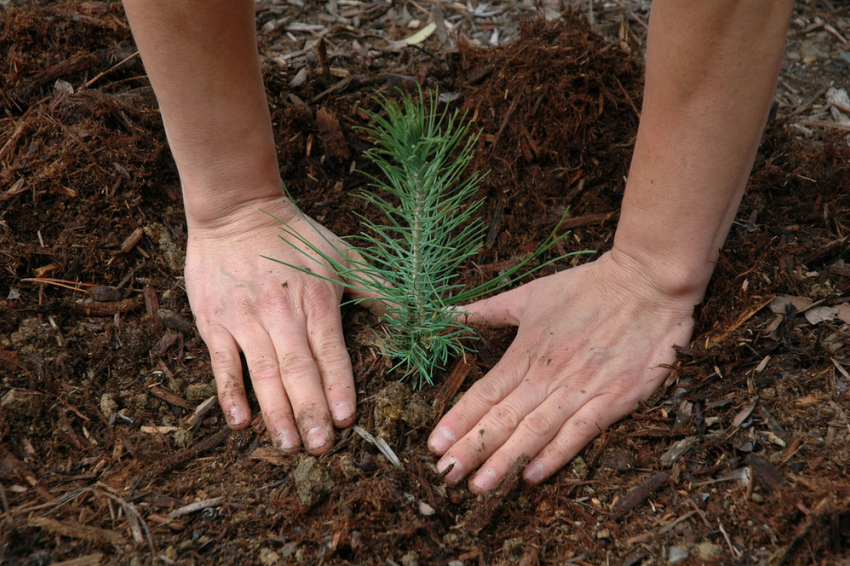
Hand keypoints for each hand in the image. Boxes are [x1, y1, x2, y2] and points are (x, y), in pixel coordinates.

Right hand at [184, 195, 358, 454]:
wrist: (236, 210)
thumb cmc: (295, 236)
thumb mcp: (343, 255)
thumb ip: (378, 288)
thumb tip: (417, 315)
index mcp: (316, 300)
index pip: (330, 351)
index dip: (338, 386)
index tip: (346, 419)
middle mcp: (281, 313)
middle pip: (298, 369)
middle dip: (310, 411)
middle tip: (320, 448)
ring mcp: (246, 319)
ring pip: (263, 373)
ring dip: (276, 411)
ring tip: (288, 445)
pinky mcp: (215, 321)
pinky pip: (222, 363)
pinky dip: (230, 393)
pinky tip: (241, 421)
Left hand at [428, 249, 699, 491]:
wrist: (647, 283)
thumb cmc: (587, 287)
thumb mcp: (531, 294)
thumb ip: (488, 310)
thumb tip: (448, 313)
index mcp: (526, 351)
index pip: (485, 393)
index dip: (458, 421)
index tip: (434, 445)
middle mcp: (548, 375)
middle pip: (503, 418)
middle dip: (472, 449)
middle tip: (445, 476)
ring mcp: (581, 389)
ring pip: (535, 431)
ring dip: (505, 461)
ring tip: (479, 486)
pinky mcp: (614, 399)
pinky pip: (579, 433)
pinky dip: (555, 455)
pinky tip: (532, 476)